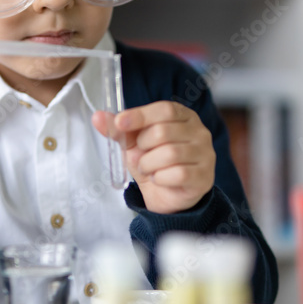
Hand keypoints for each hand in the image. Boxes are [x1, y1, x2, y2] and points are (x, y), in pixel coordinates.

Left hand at [92, 101, 214, 213]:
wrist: (166, 194)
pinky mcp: (204, 177)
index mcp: (183, 116)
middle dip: (143, 147)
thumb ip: (118, 128)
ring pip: (169, 154)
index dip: (140, 115)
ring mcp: (205, 154)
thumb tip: (97, 116)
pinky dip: (160, 178)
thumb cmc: (153, 162)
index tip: (120, 123)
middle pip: (163, 131)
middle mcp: (199, 132)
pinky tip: (159, 179)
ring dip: (149, 164)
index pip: (164, 109)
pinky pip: (178, 174)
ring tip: (148, 169)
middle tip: (140, 156)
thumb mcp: (133, 143)